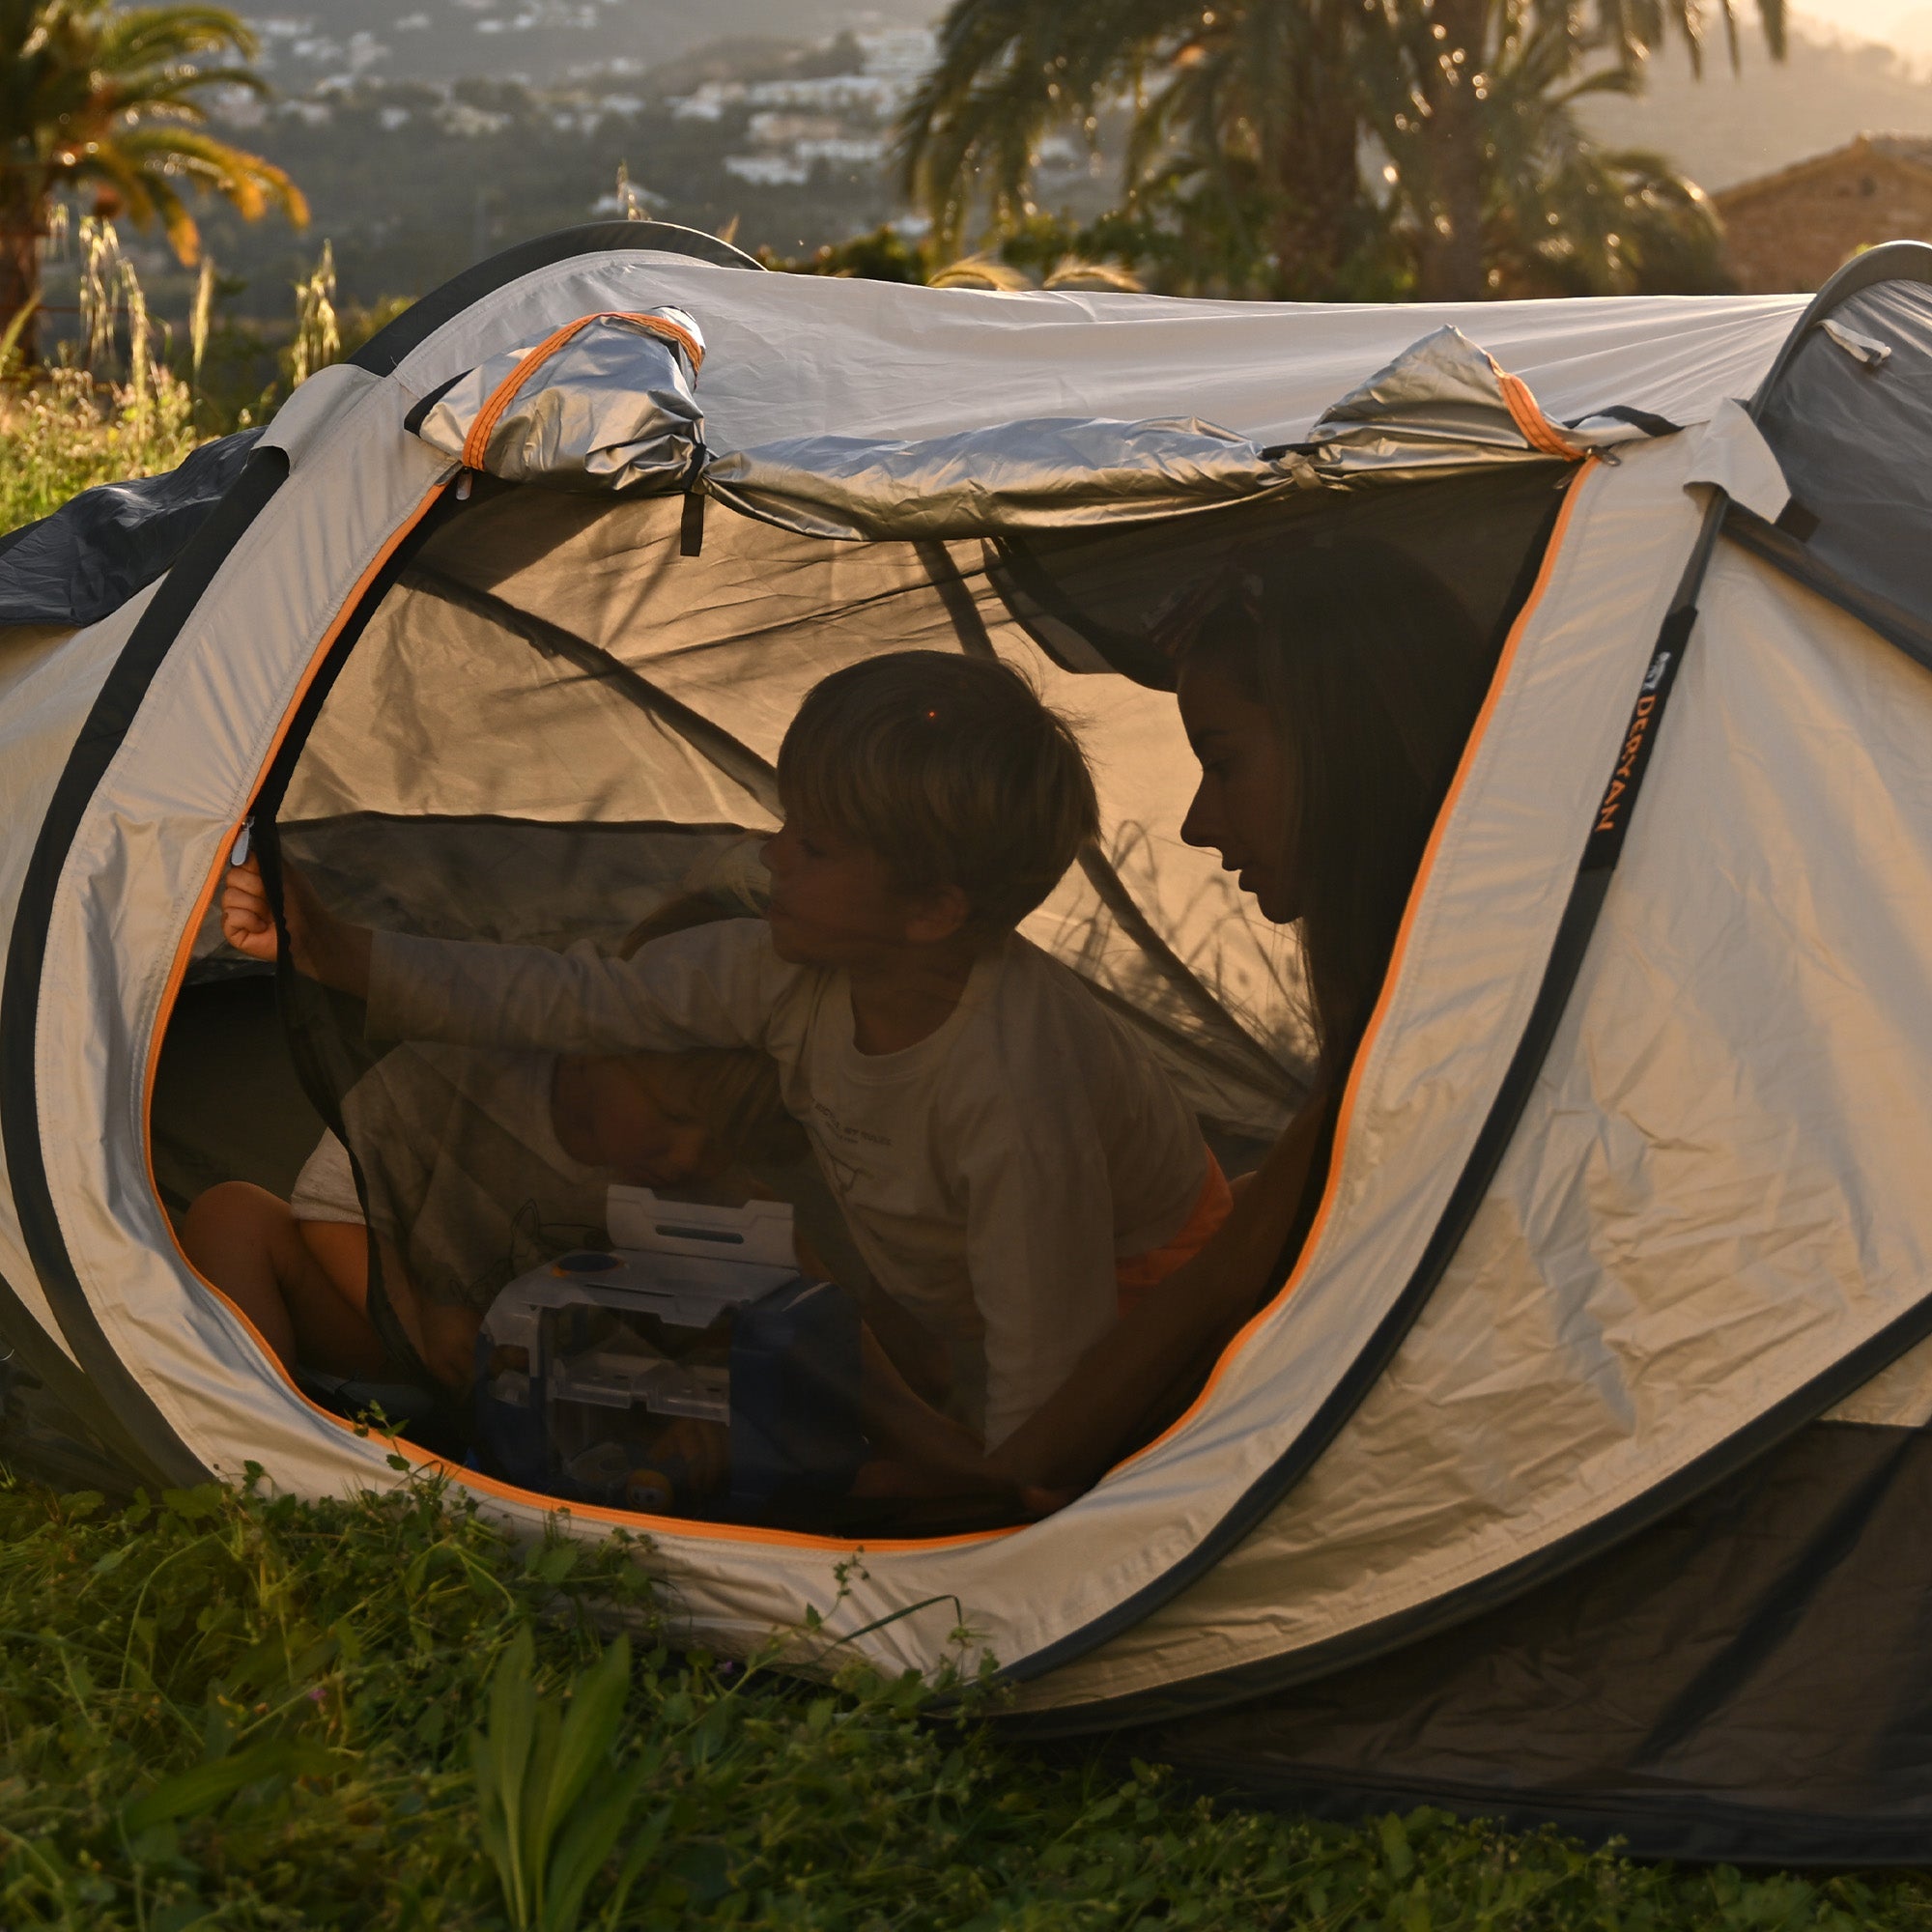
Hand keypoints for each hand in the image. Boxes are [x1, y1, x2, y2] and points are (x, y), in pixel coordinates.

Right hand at [221, 852, 373, 995]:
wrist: (309, 931)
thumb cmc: (300, 902)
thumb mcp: (286, 873)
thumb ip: (265, 858)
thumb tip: (242, 841)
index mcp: (252, 878)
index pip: (237, 863)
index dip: (251, 868)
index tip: (264, 875)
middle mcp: (241, 892)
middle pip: (231, 878)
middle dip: (255, 887)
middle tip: (271, 899)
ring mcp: (234, 912)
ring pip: (228, 897)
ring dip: (254, 905)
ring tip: (269, 915)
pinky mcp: (232, 930)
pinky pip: (230, 917)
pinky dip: (249, 920)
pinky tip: (262, 926)